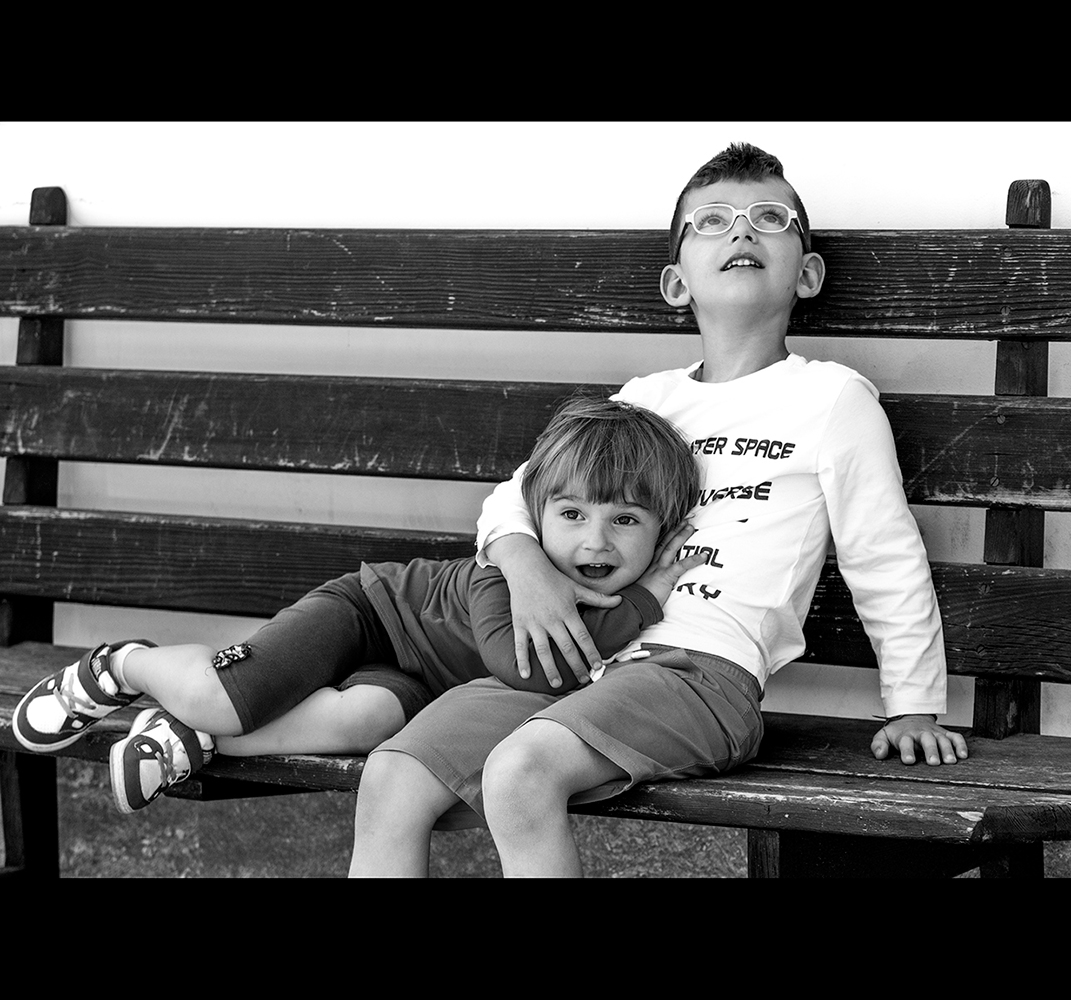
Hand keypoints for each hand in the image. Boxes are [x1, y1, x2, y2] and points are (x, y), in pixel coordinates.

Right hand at [487, 533, 619, 688]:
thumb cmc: (554, 579)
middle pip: (566, 647)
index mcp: (568, 612)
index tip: (599, 666)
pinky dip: (522, 660)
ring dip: (551, 668)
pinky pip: (520, 645)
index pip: (583, 637)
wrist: (527, 568)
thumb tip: (620, 600)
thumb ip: (598, 598)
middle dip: (576, 666)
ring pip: (544, 650)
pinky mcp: (520, 623)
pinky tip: (526, 675)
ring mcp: (535, 622)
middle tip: (584, 680)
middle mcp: (552, 619)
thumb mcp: (577, 588)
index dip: (591, 652)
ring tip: (557, 684)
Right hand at [636, 522, 705, 604]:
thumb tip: (653, 582)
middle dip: (676, 530)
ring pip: (671, 548)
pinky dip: (693, 560)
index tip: (674, 527)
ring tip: (691, 527)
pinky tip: (704, 556)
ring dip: (681, 536)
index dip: (667, 536)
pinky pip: (682, 565)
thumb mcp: (642, 586)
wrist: (633, 605)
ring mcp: (659, 568)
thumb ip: (648, 580)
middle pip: (665, 542)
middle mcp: (653, 563)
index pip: (659, 546)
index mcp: (648, 564)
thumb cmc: (637, 599)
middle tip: (686, 520)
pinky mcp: (665, 576)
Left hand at [871, 715, 968, 765]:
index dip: (906, 751)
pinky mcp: (945, 734)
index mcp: (905, 735)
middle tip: (933, 762)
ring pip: (943, 739)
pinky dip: (961, 745)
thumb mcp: (884, 736)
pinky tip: (963, 755)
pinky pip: (955, 737)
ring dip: (947, 750)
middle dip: (930, 750)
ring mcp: (935, 733)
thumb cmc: (898, 732)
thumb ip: (878, 745)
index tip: (908, 761)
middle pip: (927, 740)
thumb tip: (879, 754)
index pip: (905, 742)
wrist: (910, 717)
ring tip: (950, 761)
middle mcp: (921, 734)